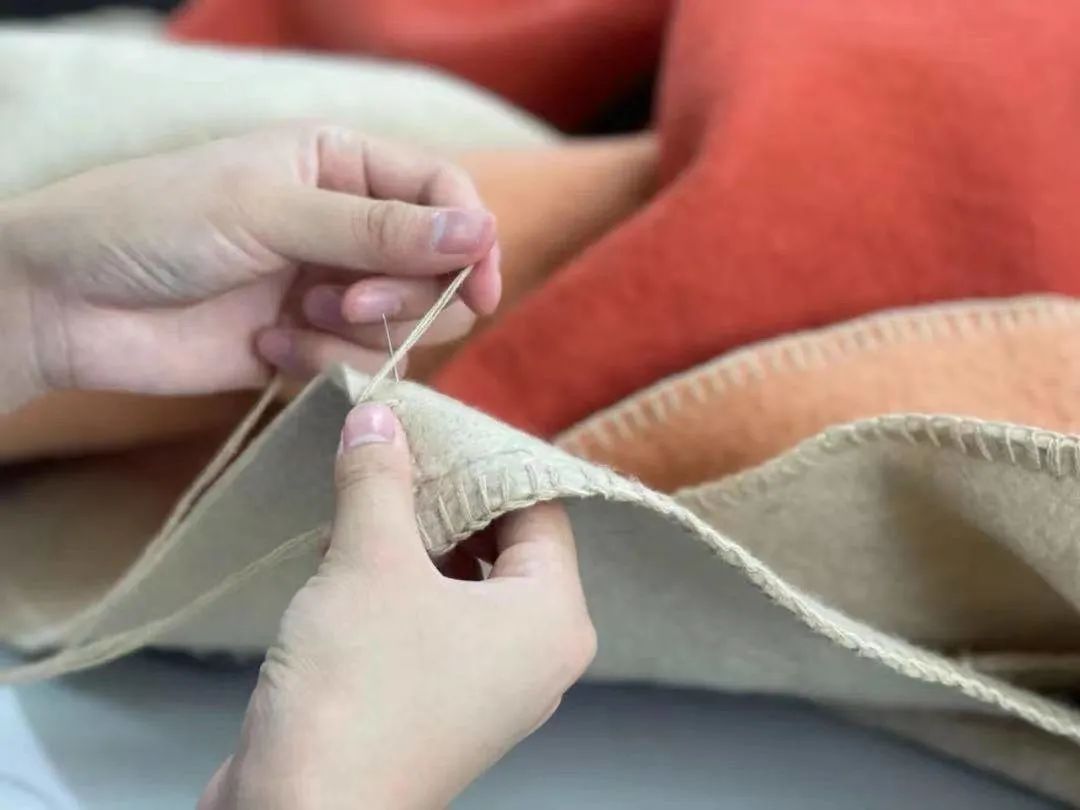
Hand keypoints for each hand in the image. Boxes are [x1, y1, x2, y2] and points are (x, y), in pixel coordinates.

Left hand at [0, 124, 499, 407]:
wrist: (68, 304)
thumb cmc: (155, 226)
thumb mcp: (270, 212)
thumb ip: (379, 229)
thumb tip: (482, 231)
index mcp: (342, 163)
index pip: (444, 191)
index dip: (472, 239)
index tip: (477, 289)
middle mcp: (346, 224)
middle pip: (437, 267)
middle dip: (401, 295)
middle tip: (342, 301)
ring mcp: (329, 286)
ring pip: (405, 324)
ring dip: (357, 334)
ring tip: (293, 323)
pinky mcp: (310, 345)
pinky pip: (361, 366)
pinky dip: (322, 367)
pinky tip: (265, 351)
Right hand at [199, 403, 595, 809]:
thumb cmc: (356, 686)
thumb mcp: (368, 561)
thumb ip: (379, 478)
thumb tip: (379, 414)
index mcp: (553, 618)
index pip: (539, 506)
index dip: (486, 457)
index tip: (435, 420)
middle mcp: (536, 654)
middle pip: (503, 540)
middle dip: (446, 494)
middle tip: (396, 448)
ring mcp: (489, 686)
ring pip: (462, 578)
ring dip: (415, 534)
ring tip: (367, 491)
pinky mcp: (440, 703)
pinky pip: (435, 617)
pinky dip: (401, 580)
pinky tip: (351, 552)